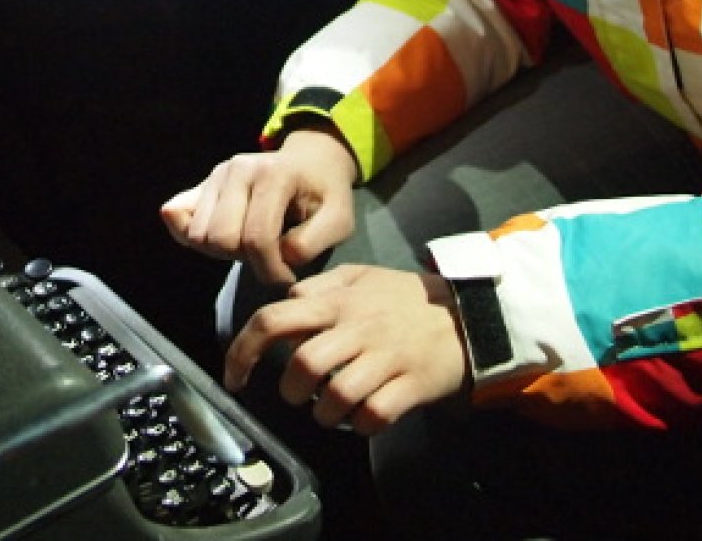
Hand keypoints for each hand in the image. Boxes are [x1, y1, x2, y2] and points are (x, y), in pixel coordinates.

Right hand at [159, 128, 357, 283]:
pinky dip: (192, 237)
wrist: (312, 162)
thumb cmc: (326, 194)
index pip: (257, 239)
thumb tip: (277, 256)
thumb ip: (310, 244)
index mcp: (273, 174)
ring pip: (198, 235)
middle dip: (244, 260)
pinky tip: (222, 240)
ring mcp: (216, 174)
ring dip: (223, 252)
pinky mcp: (202, 184)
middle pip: (219, 238)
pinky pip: (179, 219)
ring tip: (251, 246)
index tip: (288, 277)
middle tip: (269, 257)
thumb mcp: (339, 221)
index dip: (271, 271)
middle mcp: (237, 169)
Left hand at [224, 265, 467, 435]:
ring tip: (331, 408)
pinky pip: (373, 415)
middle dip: (292, 390)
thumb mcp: (363, 277)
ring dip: (325, 412)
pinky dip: (360, 424)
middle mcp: (357, 327)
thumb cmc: (407, 299)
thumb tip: (287, 298)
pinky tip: (364, 415)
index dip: (243, 350)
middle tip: (300, 394)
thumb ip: (321, 285)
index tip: (234, 377)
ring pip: (335, 396)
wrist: (467, 316)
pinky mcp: (410, 385)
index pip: (275, 318)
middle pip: (303, 364)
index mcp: (337, 301)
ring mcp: (385, 357)